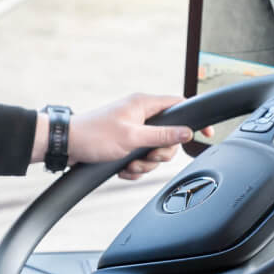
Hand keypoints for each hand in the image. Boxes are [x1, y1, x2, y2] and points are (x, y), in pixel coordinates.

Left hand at [64, 93, 210, 179]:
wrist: (65, 145)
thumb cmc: (93, 136)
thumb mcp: (132, 137)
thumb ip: (162, 134)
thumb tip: (187, 131)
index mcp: (143, 104)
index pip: (179, 105)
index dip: (195, 120)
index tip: (207, 134)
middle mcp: (139, 115)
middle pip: (169, 136)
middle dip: (159, 153)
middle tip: (146, 157)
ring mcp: (131, 129)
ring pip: (153, 151)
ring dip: (144, 164)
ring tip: (128, 165)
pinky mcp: (123, 143)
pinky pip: (139, 158)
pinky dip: (133, 167)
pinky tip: (122, 169)